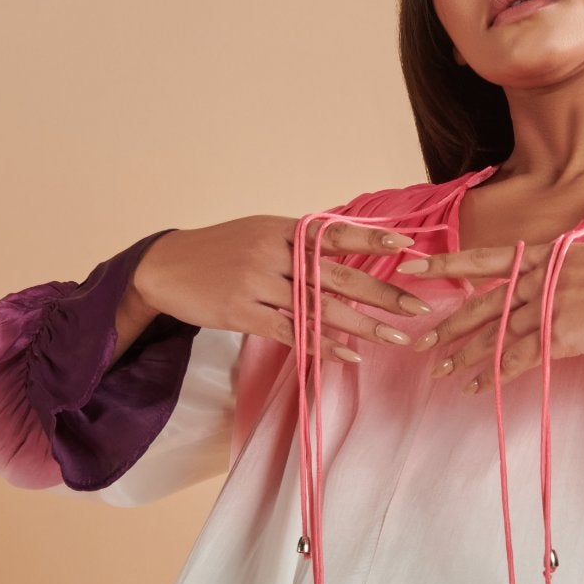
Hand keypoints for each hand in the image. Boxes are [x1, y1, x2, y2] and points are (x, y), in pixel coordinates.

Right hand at [133, 215, 434, 363]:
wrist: (165, 268)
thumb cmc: (220, 251)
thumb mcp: (259, 232)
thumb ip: (298, 242)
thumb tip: (346, 250)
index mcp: (281, 229)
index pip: (335, 233)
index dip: (372, 239)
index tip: (408, 246)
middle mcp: (272, 252)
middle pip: (338, 275)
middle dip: (383, 293)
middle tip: (418, 307)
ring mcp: (257, 284)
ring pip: (320, 308)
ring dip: (362, 325)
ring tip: (395, 338)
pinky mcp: (243, 313)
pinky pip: (292, 332)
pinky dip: (322, 345)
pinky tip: (348, 355)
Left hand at [397, 242, 583, 390]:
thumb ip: (557, 274)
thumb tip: (538, 291)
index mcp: (544, 254)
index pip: (484, 258)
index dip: (445, 263)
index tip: (411, 265)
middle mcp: (540, 276)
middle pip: (481, 303)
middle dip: (447, 324)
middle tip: (418, 342)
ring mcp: (550, 305)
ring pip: (495, 334)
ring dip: (466, 355)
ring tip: (441, 371)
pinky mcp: (565, 334)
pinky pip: (520, 358)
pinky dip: (496, 374)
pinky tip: (478, 387)